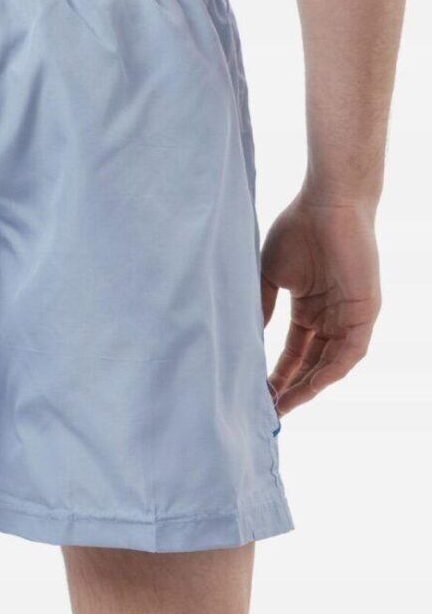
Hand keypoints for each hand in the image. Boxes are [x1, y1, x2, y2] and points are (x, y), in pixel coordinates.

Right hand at [261, 194, 380, 414]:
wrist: (327, 203)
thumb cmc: (298, 230)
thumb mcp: (270, 275)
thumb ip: (262, 307)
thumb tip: (247, 341)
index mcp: (310, 308)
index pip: (294, 352)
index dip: (277, 374)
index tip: (257, 394)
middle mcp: (332, 317)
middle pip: (312, 364)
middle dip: (291, 388)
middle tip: (269, 410)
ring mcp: (350, 316)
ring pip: (331, 364)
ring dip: (309, 386)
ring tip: (285, 404)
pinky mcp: (365, 311)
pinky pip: (350, 351)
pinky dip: (331, 370)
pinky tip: (311, 385)